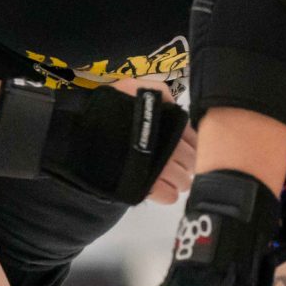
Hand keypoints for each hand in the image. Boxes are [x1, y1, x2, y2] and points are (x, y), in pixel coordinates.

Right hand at [108, 79, 192, 203]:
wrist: (90, 132)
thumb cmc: (114, 107)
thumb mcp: (136, 88)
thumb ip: (159, 93)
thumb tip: (173, 105)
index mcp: (174, 126)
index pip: (195, 142)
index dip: (189, 146)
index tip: (180, 148)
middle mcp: (173, 148)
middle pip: (191, 164)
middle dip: (184, 165)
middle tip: (173, 165)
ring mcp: (162, 169)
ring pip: (183, 182)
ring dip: (177, 181)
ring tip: (165, 178)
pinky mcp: (149, 188)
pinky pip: (169, 197)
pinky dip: (167, 194)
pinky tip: (159, 188)